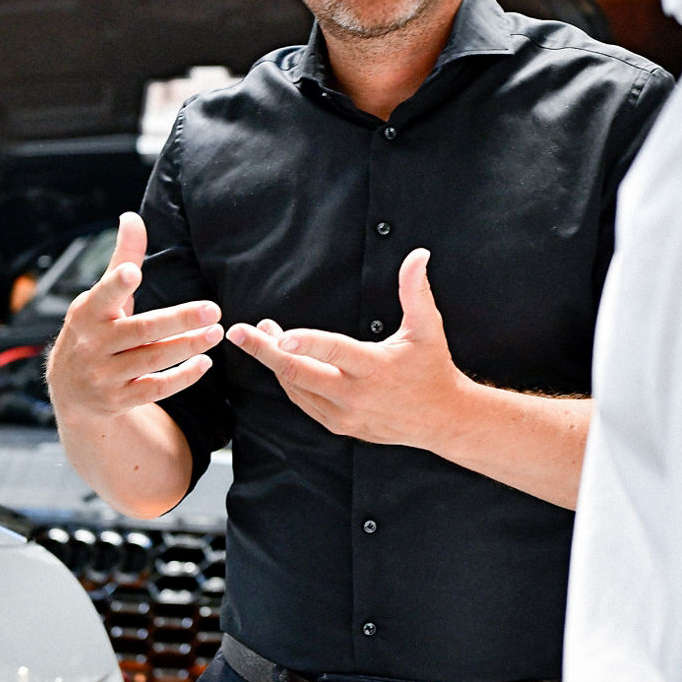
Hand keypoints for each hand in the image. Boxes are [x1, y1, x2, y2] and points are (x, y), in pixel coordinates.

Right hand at [46, 211, 223, 424]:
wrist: (70, 390)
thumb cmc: (93, 329)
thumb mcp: (100, 296)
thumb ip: (123, 258)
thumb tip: (132, 216)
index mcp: (88, 313)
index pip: (103, 296)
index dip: (117, 285)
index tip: (132, 273)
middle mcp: (93, 345)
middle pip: (142, 330)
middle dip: (179, 319)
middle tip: (213, 309)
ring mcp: (104, 375)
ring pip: (152, 360)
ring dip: (187, 346)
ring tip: (215, 332)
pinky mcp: (119, 400)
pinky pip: (156, 389)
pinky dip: (182, 376)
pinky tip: (204, 361)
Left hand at [226, 248, 464, 448]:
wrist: (441, 419)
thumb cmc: (432, 368)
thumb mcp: (427, 327)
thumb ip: (415, 290)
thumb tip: (418, 255)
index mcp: (375, 368)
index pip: (334, 352)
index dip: (305, 343)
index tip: (278, 334)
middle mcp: (355, 395)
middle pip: (299, 373)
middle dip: (264, 351)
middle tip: (239, 332)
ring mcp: (344, 415)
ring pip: (295, 387)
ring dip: (273, 361)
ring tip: (259, 335)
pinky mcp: (338, 426)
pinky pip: (302, 401)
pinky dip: (287, 380)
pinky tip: (280, 359)